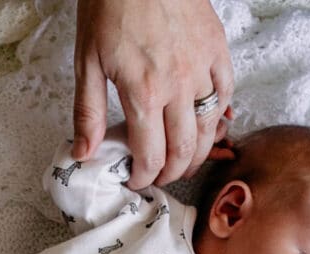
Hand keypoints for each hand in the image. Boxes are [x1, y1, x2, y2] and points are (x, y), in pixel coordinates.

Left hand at [73, 0, 233, 188]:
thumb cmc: (109, 6)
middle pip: (185, 150)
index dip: (144, 176)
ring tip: (184, 160)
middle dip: (172, 173)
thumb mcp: (86, 61)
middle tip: (160, 176)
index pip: (151, 155)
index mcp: (143, 93)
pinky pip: (226, 94)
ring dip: (199, 153)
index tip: (136, 180)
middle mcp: (178, 86)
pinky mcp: (217, 49)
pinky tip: (207, 123)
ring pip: (210, 129)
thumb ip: (88, 113)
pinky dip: (219, 115)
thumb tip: (83, 152)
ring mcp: (202, 68)